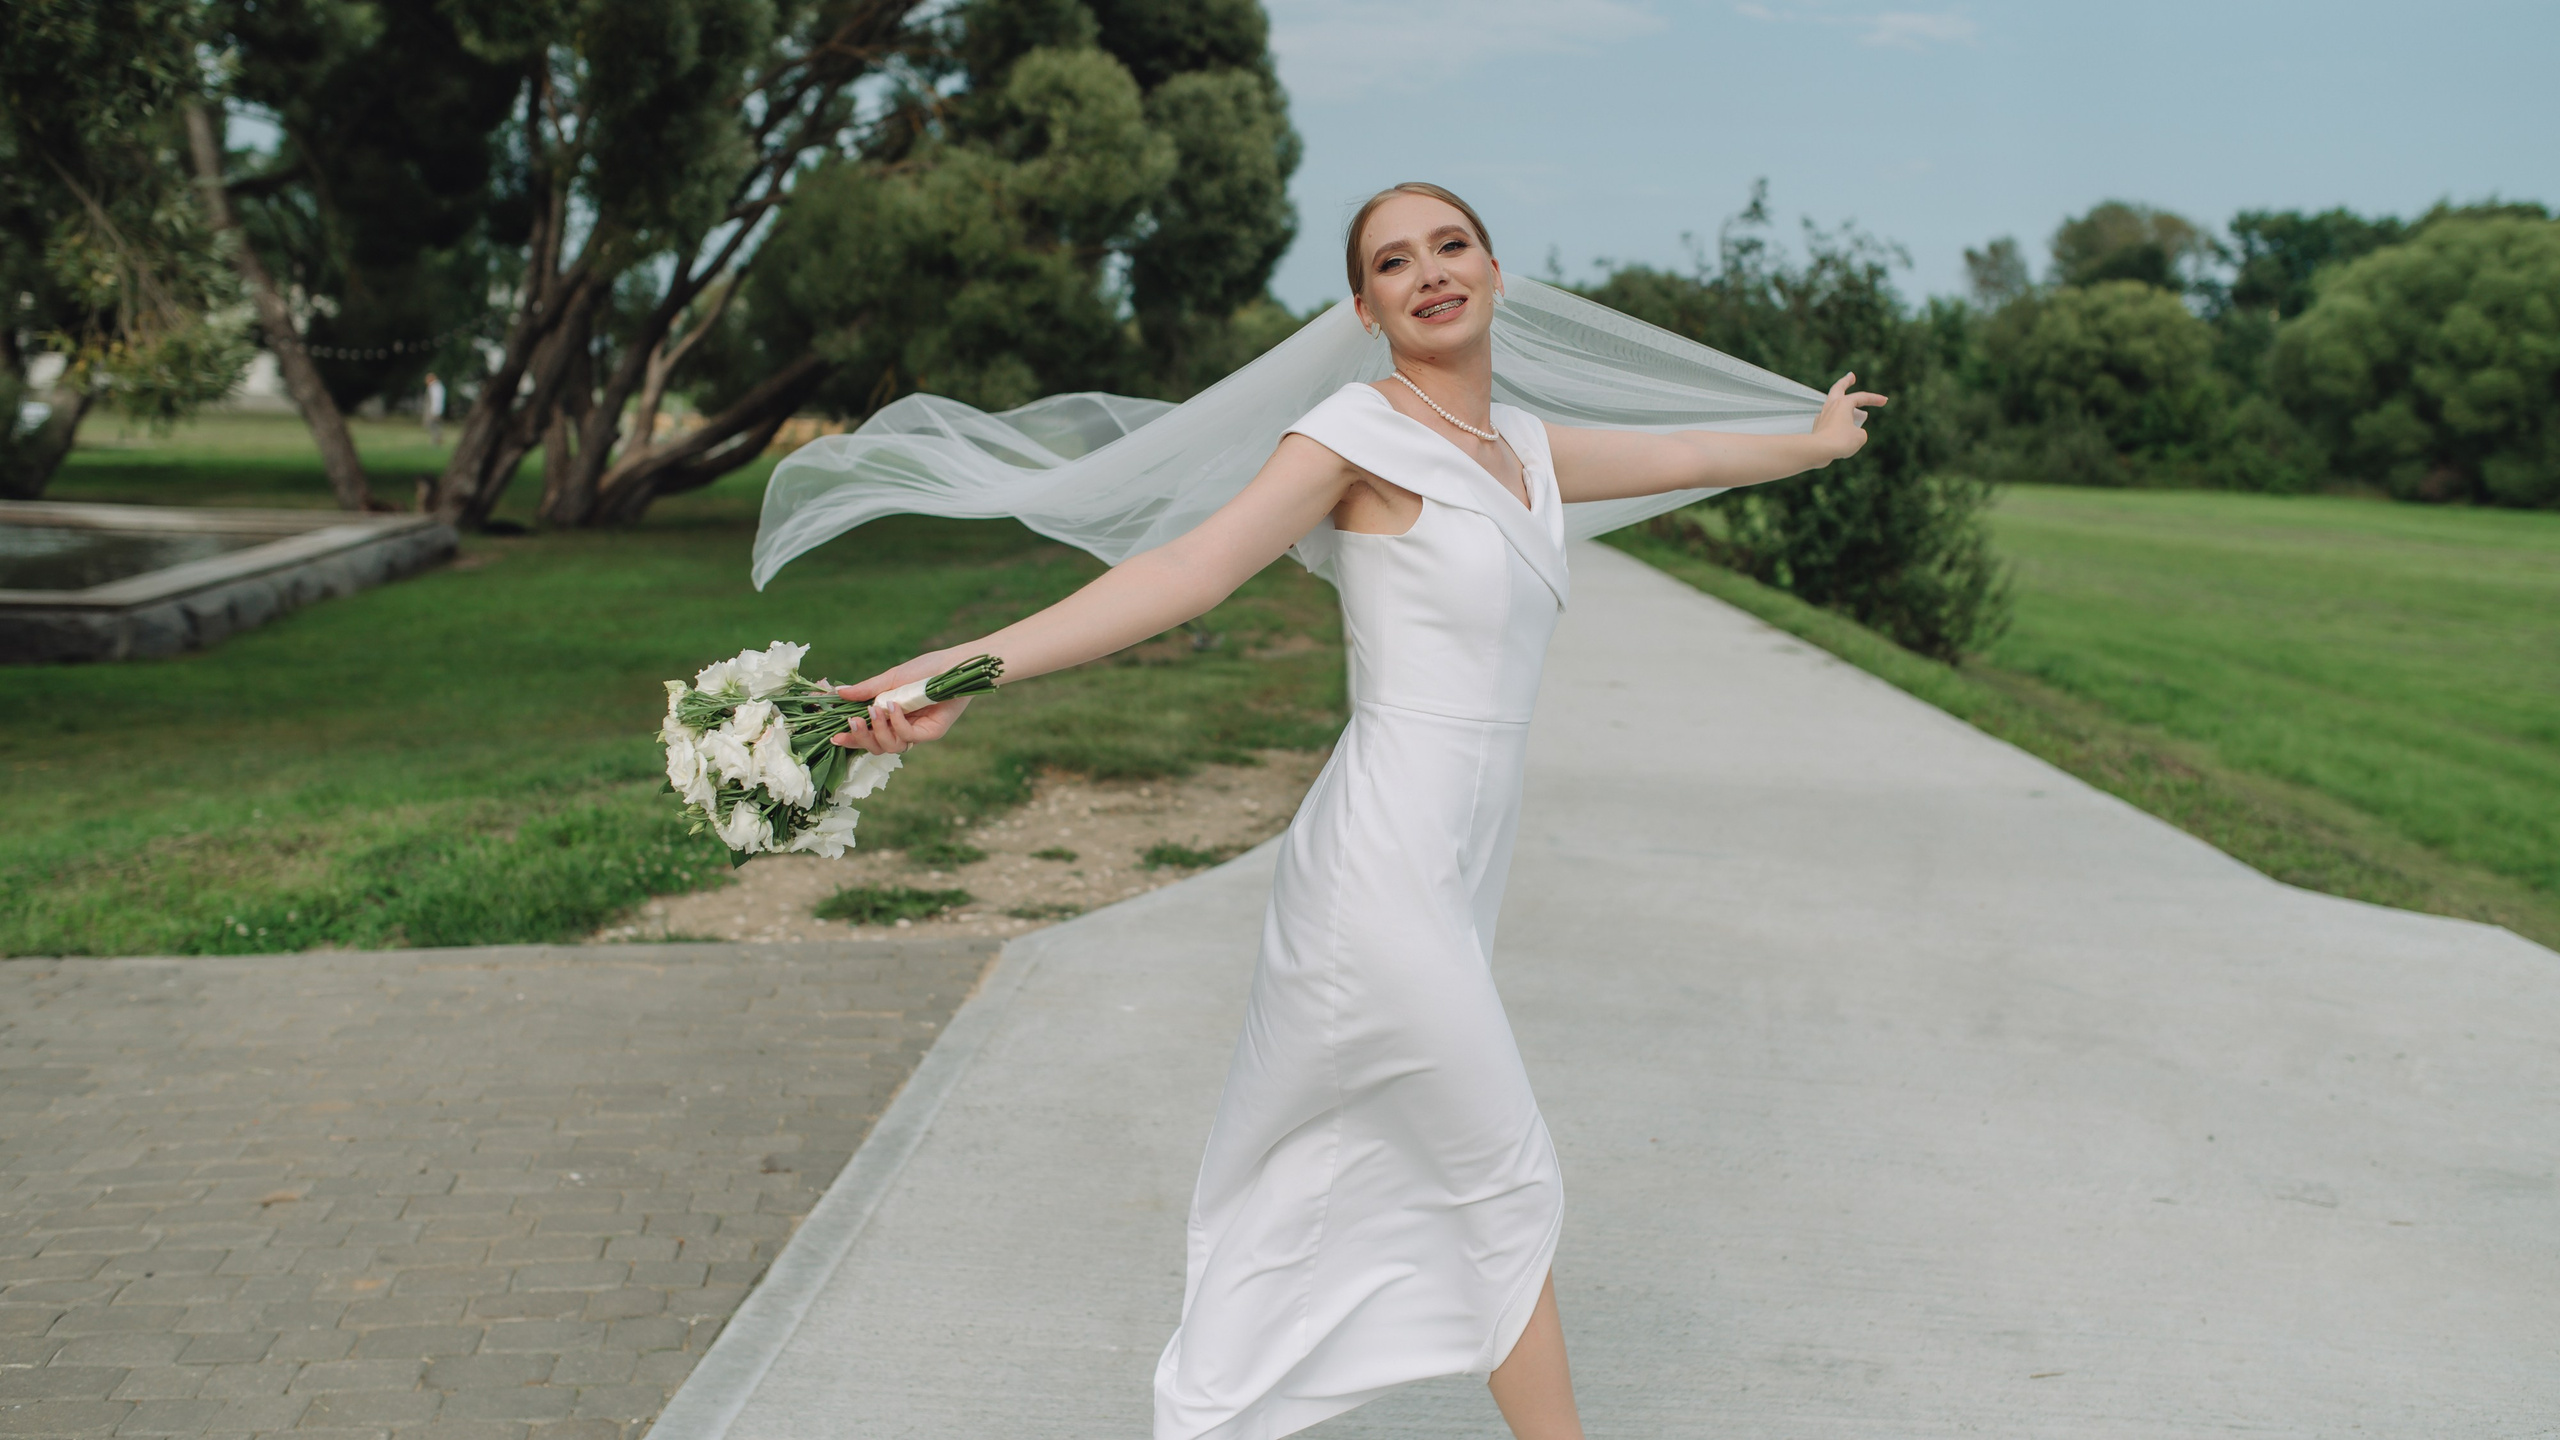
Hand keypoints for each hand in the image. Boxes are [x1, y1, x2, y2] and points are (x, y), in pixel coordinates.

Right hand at [831, 654, 971, 754]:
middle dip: (861, 738)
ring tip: (874, 710)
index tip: (834, 736)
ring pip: (891, 747)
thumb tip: (838, 693)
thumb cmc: (924, 669)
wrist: (952, 664)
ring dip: (878, 730)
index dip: (851, 739)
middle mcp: (902, 728)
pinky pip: (908, 737)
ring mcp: (917, 732)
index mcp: (890, 717)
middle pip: (877, 747)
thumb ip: (866, 690)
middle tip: (852, 722)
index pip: (868, 735)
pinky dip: (897, 722)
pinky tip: (894, 706)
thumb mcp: (890, 678)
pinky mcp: (931, 732)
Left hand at [1812, 372, 1888, 462]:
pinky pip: (1829, 421)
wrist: (1818, 451)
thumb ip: (1860, 432)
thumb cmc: (1839, 441)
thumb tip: (1852, 433)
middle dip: (1846, 381)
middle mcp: (1831, 406)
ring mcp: (1822, 416)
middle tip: (1851, 376)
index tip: (1884, 401)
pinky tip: (1839, 427)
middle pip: (1838, 388)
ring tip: (1849, 407)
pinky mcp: (1818, 427)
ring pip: (1833, 405)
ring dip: (1841, 404)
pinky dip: (1836, 421)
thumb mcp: (1860, 437)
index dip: (1874, 399)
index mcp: (1843, 403)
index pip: (1862, 397)